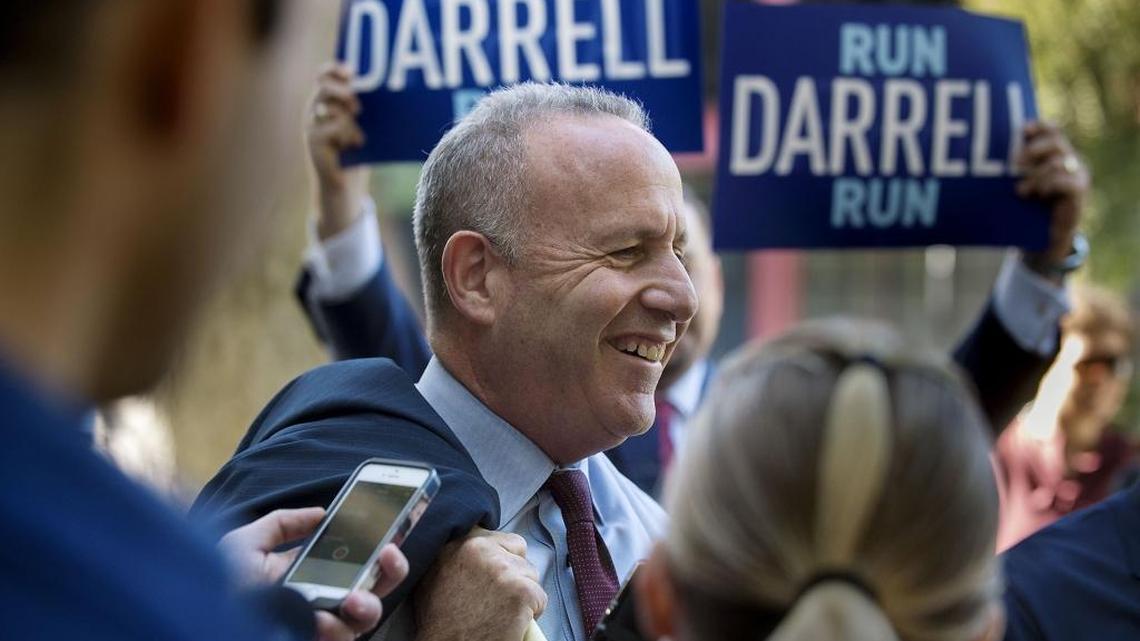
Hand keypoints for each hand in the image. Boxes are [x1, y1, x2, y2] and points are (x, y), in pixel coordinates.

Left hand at [219, 507, 409, 640]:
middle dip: (392, 570)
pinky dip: (333, 631)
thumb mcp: (244, 545)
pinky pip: (339, 640)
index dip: (383, 546)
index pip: (359, 562)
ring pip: (364, 621)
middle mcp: (322, 603)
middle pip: (375, 589)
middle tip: (388, 553)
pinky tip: (320, 622)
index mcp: (312, 576)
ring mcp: (319, 628)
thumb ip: (281, 524)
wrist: (194, 620)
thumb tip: (321, 513)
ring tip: (353, 599)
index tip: (394, 529)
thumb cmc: (213, 587)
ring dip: (367, 606)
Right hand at [307, 63, 370, 240]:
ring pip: (332, 110)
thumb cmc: (356, 150)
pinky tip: (355, 146)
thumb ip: (361, 105)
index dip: (334, 70)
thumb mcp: (360, 123)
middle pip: (324, 88)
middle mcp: (315, 109)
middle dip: (343, 93)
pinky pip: (333, 128)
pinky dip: (348, 136)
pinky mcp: (313, 141)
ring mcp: (312, 124)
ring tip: (359, 138)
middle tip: (357, 107)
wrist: (344, 183)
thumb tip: (382, 88)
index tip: (351, 71)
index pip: (323, 75)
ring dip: (349, 121)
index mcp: (326, 100)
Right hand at [414, 530, 547, 640]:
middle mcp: (481, 549)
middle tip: (497, 596)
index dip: (501, 558)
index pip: (501, 538)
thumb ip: (457, 553)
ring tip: (500, 610)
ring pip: (531, 575)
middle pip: (519, 553)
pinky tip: (511, 622)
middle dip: (514, 573)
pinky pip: (540, 598)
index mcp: (460, 542)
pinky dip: (531, 613)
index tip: (494, 575)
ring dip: (522, 593)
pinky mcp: (521, 592)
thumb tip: (476, 543)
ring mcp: (503, 569)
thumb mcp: (435, 574)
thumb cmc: (439, 620)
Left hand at [1015, 121, 1089, 279]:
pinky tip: (1039, 194)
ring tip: (1021, 192)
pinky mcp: (1080, 190)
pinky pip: (1067, 181)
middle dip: (1033, 150)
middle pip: (1055, 141)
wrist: (1043, 239)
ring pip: (1058, 162)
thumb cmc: (1024, 209)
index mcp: (1053, 153)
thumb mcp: (1015, 186)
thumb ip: (1009, 170)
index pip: (1051, 129)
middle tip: (1015, 163)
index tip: (1021, 130)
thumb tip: (980, 159)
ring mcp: (1077, 173)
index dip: (1038, 127)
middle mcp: (1068, 159)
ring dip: (1036, 175)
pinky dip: (1049, 185)